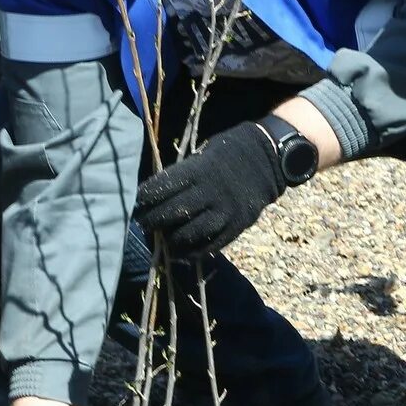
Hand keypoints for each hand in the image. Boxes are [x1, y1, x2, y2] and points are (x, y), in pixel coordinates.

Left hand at [134, 122, 284, 261]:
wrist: (269, 158)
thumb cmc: (230, 152)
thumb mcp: (205, 155)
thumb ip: (185, 174)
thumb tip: (160, 193)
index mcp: (199, 171)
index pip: (164, 187)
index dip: (146, 198)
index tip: (136, 204)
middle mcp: (210, 193)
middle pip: (172, 212)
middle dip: (152, 220)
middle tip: (142, 224)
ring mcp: (224, 212)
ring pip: (190, 233)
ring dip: (171, 239)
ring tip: (162, 239)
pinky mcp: (236, 226)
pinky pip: (211, 245)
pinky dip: (193, 252)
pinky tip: (181, 253)